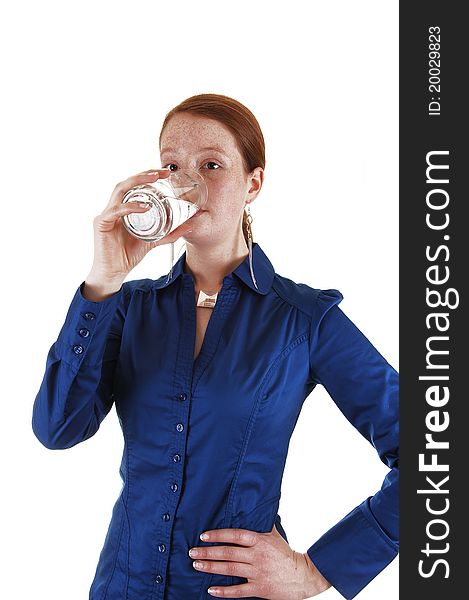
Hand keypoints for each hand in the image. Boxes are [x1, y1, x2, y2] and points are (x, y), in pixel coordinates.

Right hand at [86, 168, 193, 286]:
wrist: (115, 272)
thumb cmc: (128, 255)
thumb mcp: (153, 241)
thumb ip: (169, 234)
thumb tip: (189, 226)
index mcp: (123, 208)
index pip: (134, 186)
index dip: (148, 176)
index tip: (166, 173)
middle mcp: (113, 208)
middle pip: (127, 183)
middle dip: (144, 175)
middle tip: (161, 173)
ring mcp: (106, 214)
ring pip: (119, 190)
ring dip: (137, 183)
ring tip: (153, 181)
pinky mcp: (101, 223)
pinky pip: (115, 210)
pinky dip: (130, 207)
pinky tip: (144, 207)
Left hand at [189, 522, 330, 598]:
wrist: (303, 575)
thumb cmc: (286, 554)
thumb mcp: (274, 535)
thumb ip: (261, 524)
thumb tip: (254, 508)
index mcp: (259, 540)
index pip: (234, 535)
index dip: (218, 535)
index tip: (204, 536)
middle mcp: (257, 556)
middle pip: (228, 552)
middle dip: (208, 552)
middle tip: (192, 551)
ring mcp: (257, 573)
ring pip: (229, 569)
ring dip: (211, 567)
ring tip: (196, 564)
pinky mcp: (260, 589)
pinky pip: (238, 591)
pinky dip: (223, 591)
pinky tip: (211, 589)